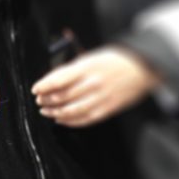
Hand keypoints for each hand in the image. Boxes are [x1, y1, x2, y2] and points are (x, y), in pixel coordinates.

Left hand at [32, 46, 160, 127]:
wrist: (143, 66)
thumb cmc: (114, 60)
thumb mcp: (90, 57)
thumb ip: (71, 70)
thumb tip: (51, 81)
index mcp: (87, 68)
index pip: (59, 79)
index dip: (44, 86)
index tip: (35, 90)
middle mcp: (93, 83)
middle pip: (63, 97)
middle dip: (47, 101)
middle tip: (40, 101)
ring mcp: (102, 97)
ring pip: (72, 111)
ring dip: (56, 113)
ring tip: (47, 112)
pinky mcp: (109, 108)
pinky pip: (86, 119)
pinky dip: (71, 121)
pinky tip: (62, 120)